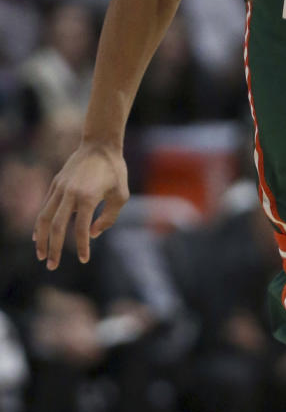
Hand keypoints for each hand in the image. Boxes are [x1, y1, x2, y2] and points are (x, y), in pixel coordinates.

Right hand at [33, 141, 128, 269]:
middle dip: (53, 248)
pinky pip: (45, 207)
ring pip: (45, 217)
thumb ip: (107, 218)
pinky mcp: (56, 184)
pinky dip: (41, 223)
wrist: (100, 145)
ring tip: (41, 255)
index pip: (81, 229)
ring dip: (41, 238)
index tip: (84, 260)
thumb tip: (92, 234)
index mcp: (87, 197)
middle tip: (52, 266)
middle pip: (57, 227)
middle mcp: (69, 193)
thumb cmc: (115, 171)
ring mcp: (60, 188)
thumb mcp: (120, 196)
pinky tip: (39, 236)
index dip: (82, 246)